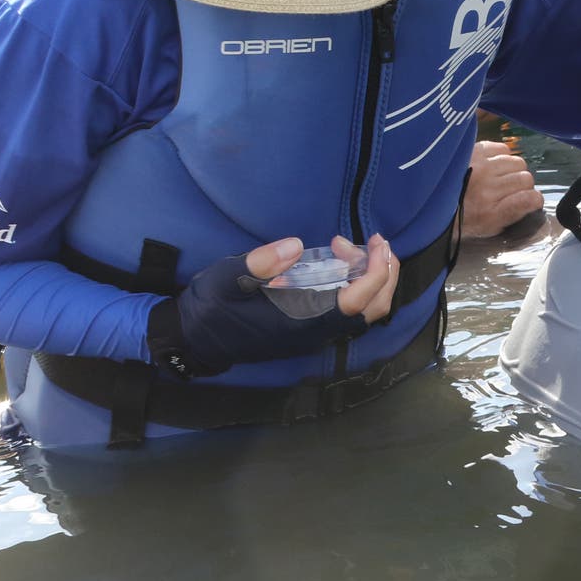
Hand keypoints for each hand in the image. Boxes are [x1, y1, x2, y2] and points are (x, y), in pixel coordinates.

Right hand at [146, 234, 395, 377]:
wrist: (194, 340)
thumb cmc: (211, 308)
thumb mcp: (226, 279)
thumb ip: (260, 263)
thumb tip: (295, 246)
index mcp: (302, 320)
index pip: (357, 300)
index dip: (376, 271)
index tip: (376, 242)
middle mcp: (316, 331)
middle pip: (374, 309)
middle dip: (385, 273)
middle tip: (375, 241)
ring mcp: (315, 333)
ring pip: (365, 312)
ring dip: (373, 279)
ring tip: (354, 246)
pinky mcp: (310, 330)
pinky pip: (350, 311)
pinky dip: (358, 286)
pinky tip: (340, 262)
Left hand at [458, 140, 544, 237]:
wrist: (432, 201)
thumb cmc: (461, 216)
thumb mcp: (489, 227)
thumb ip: (513, 215)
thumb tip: (533, 201)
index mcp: (491, 212)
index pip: (530, 199)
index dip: (534, 200)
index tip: (531, 200)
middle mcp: (487, 188)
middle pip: (526, 178)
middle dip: (523, 185)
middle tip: (510, 190)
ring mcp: (481, 167)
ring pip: (517, 162)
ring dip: (513, 170)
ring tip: (500, 177)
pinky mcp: (474, 151)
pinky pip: (503, 148)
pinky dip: (501, 156)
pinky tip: (493, 165)